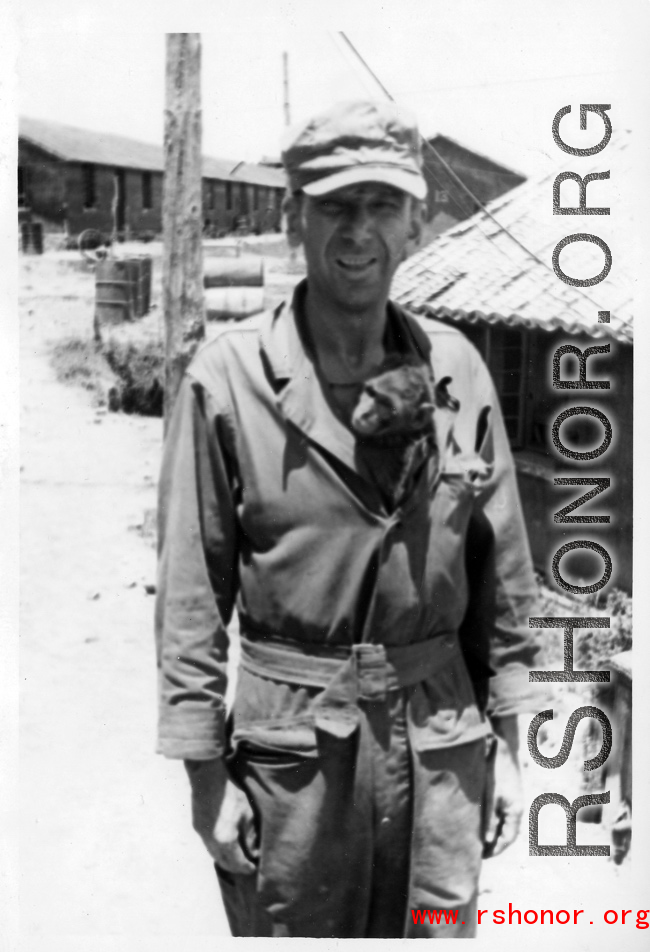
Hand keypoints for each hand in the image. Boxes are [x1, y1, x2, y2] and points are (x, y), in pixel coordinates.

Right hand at [184, 759, 257, 873]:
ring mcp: (202, 835)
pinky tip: (224, 844)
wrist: (207, 777)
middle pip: (224, 863)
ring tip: (236, 857)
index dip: (246, 867)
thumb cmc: (230, 793)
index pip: (237, 862)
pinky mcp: (197, 826)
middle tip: (246, 865)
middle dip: (236, 867)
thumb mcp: (247, 813)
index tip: (253, 868)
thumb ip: (249, 836)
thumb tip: (253, 851)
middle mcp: (211, 842)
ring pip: (214, 855)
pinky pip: (208, 845)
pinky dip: (217, 850)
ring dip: (225, 859)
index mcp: (225, 840)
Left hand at [483, 715, 522, 857]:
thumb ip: (489, 819)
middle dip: (494, 845)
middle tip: (478, 853)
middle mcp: (517, 809)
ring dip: (493, 834)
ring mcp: (513, 802)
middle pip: (507, 834)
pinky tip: (481, 824)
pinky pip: (502, 815)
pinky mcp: (508, 795)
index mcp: (515, 811)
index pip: (508, 839)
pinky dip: (494, 823)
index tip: (482, 858)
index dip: (495, 850)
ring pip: (504, 825)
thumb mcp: (490, 796)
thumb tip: (487, 841)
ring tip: (478, 842)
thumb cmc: (496, 771)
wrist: (502, 747)